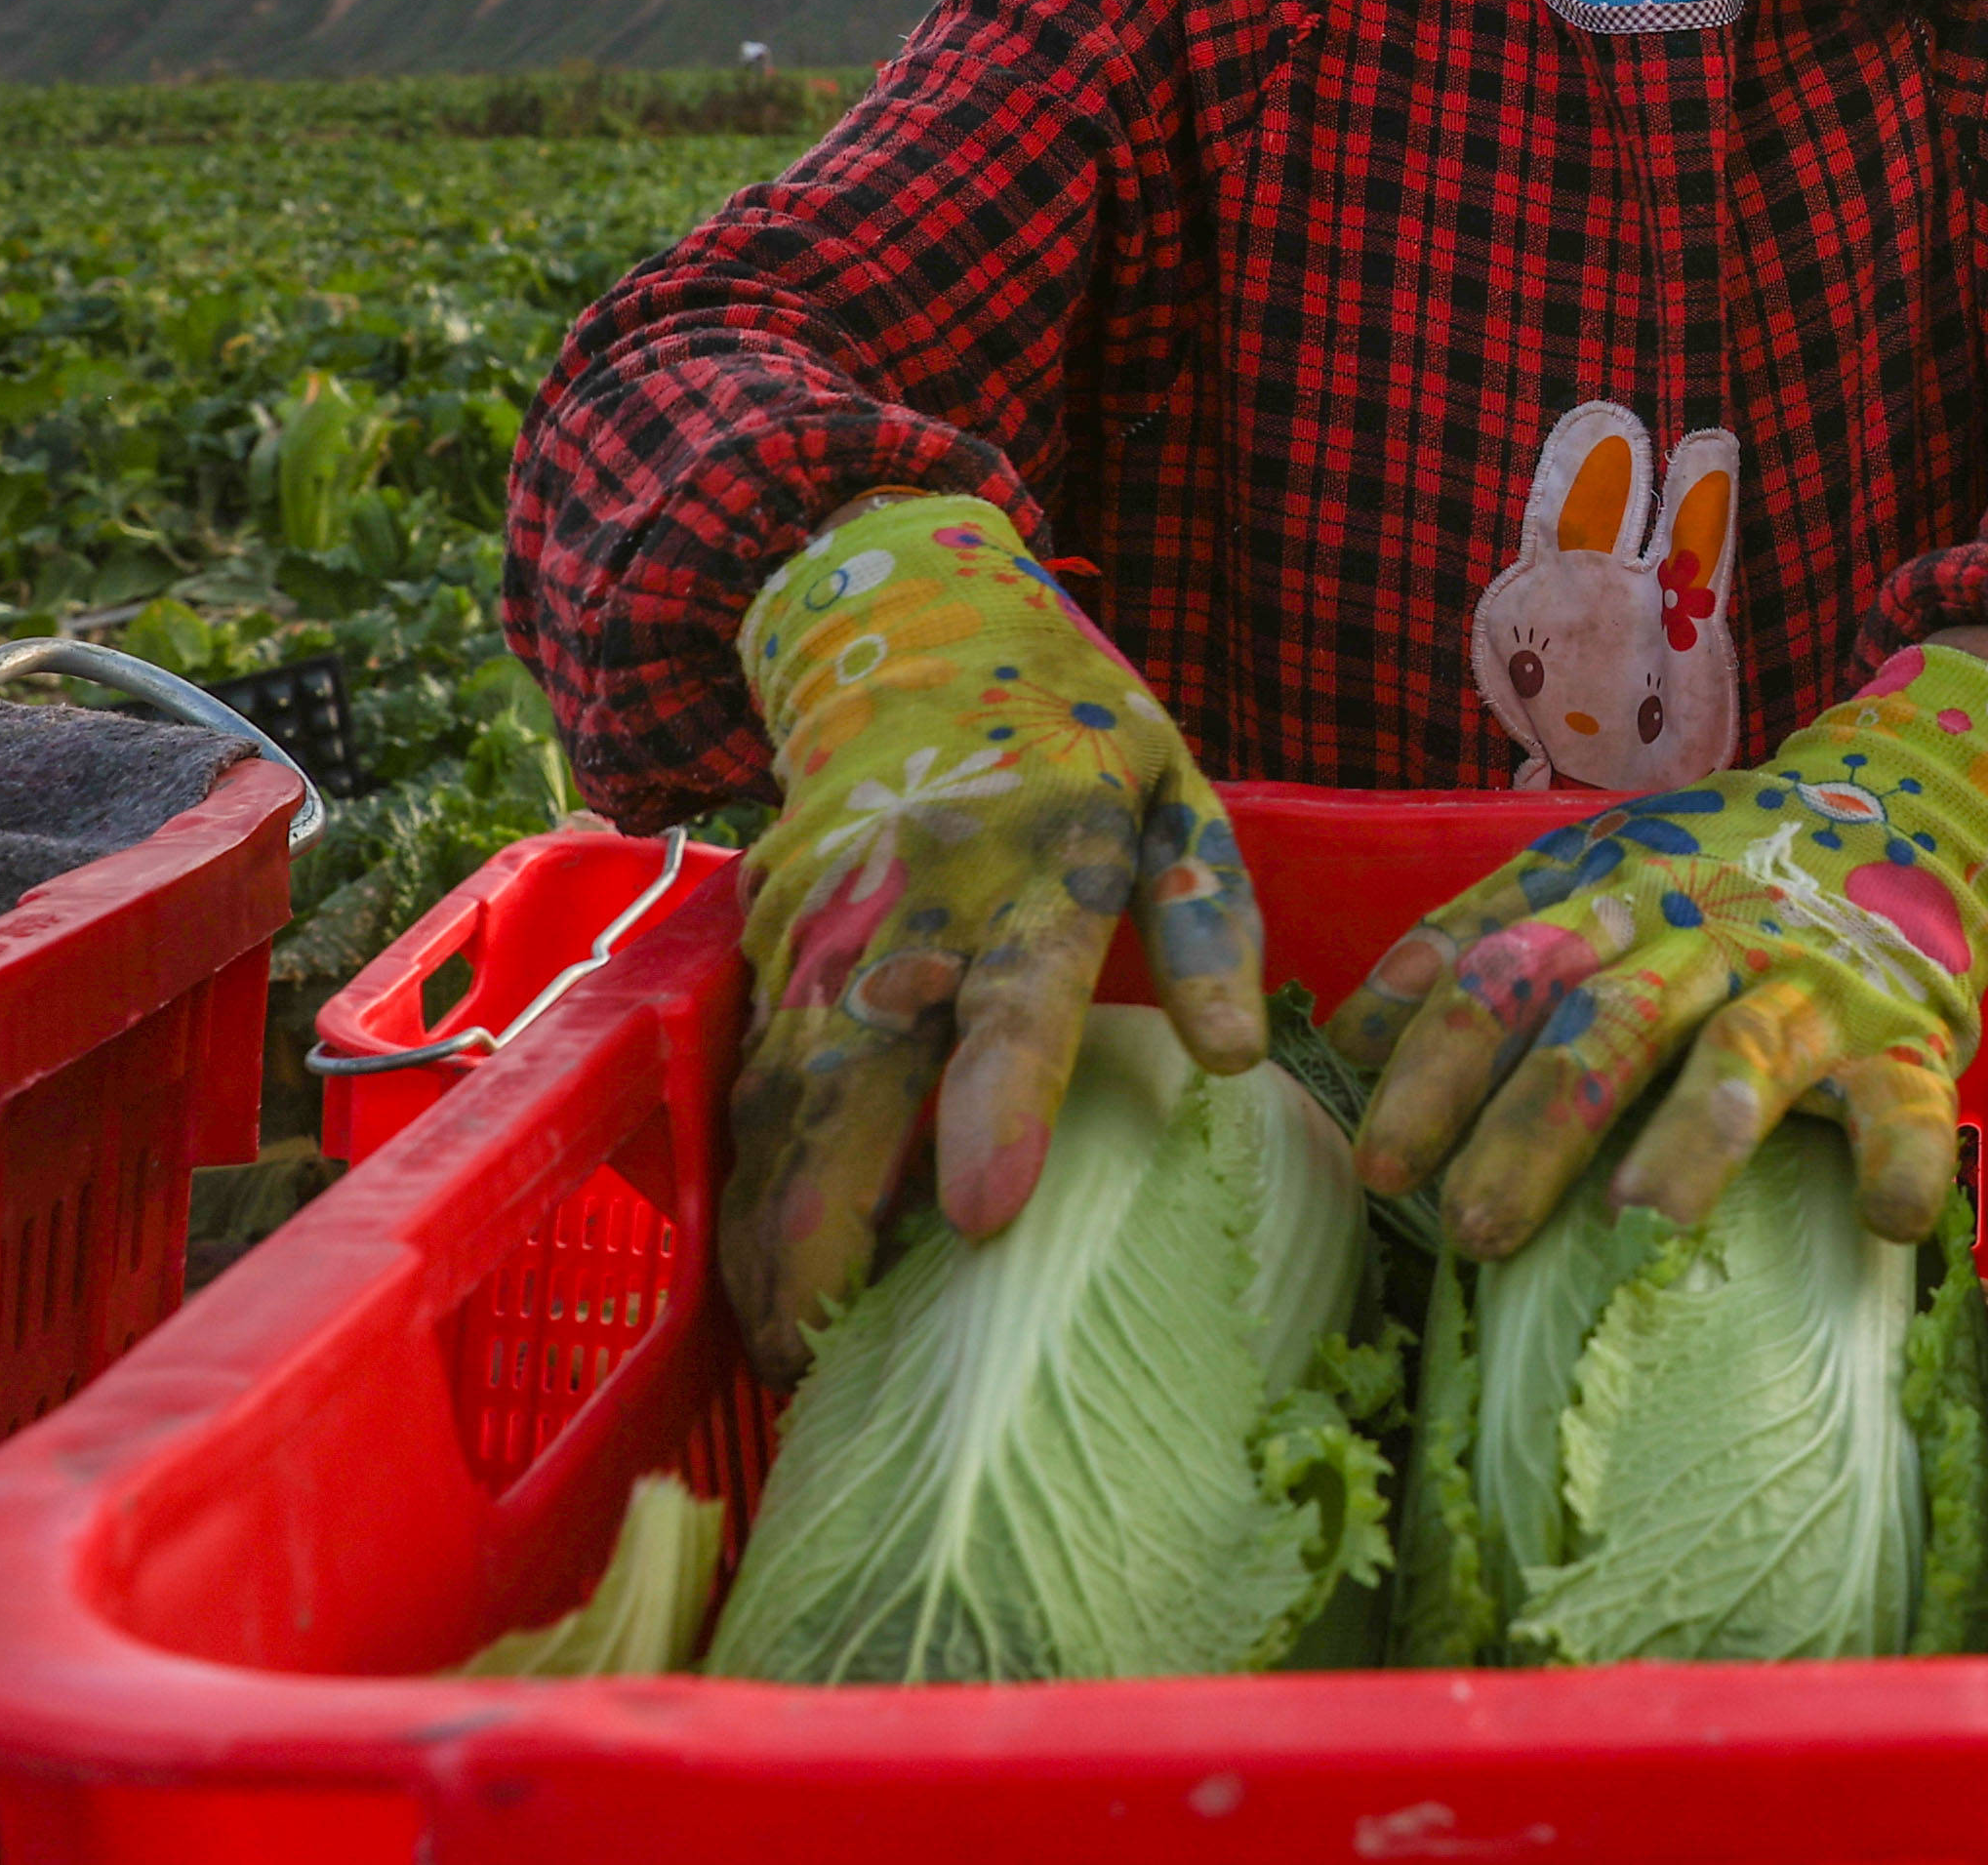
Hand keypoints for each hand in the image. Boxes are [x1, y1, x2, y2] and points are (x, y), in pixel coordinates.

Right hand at [719, 489, 1263, 1377]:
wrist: (908, 624)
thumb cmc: (1073, 728)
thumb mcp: (1177, 788)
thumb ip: (1209, 922)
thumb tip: (1237, 1058)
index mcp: (1037, 868)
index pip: (1015, 1002)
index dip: (996, 1107)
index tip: (981, 1214)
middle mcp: (910, 910)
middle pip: (854, 1082)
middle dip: (827, 1229)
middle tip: (826, 1364)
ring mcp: (820, 930)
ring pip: (780, 1099)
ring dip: (768, 1230)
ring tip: (788, 1359)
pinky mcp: (768, 948)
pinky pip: (756, 1083)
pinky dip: (749, 1181)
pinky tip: (763, 1274)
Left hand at [1327, 638, 1987, 1255]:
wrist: (1912, 799)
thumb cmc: (1722, 868)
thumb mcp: (1598, 871)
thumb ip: (1486, 938)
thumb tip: (1346, 1042)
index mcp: (1618, 894)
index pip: (1506, 974)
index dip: (1439, 1066)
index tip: (1381, 1165)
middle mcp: (1707, 931)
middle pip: (1608, 1024)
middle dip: (1534, 1126)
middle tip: (1470, 1228)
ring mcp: (1810, 981)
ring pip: (1745, 1051)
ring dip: (1693, 1136)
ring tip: (1636, 1223)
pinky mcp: (1906, 1031)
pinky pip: (1907, 1098)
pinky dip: (1902, 1154)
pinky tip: (1888, 1220)